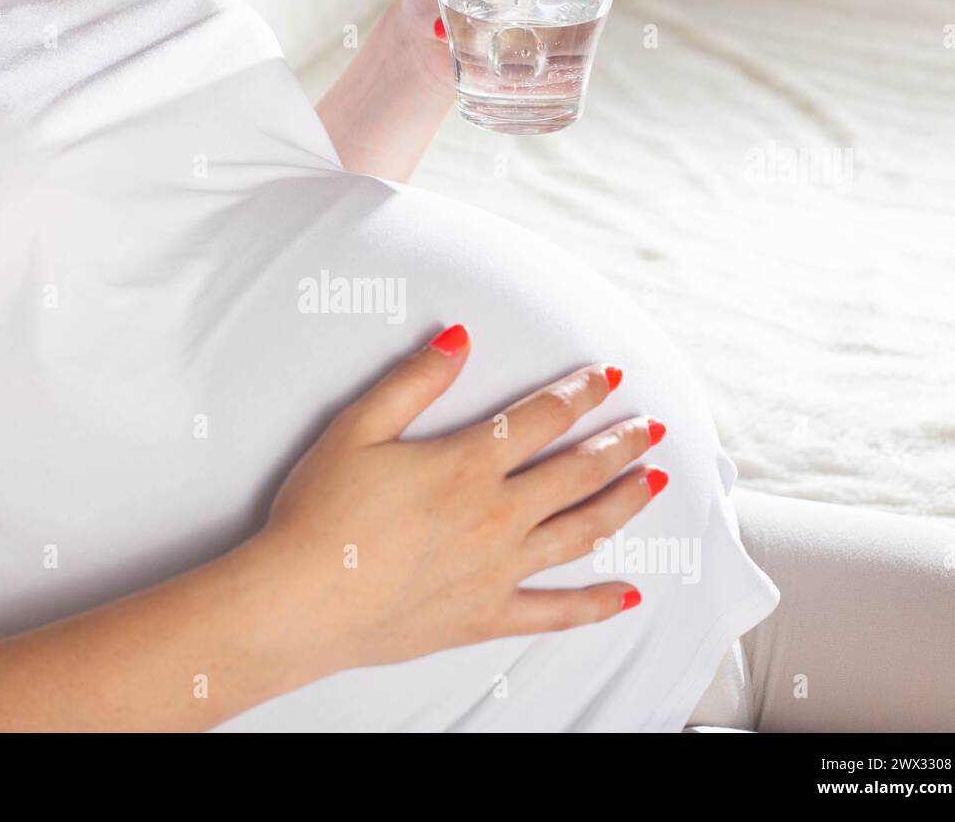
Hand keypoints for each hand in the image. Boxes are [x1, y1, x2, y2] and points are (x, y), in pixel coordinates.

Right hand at [260, 324, 665, 671]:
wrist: (301, 602)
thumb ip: (414, 381)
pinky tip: (627, 594)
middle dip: (621, 444)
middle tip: (651, 428)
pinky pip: (556, 612)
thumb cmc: (320, 515)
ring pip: (582, 532)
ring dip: (624, 505)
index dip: (581, 392)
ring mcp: (499, 570)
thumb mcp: (356, 429)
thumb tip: (460, 339)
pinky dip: (596, 604)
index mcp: (468, 464)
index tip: (610, 376)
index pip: (543, 417)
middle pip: (579, 472)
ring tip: (653, 485)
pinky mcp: (486, 616)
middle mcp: (498, 516)